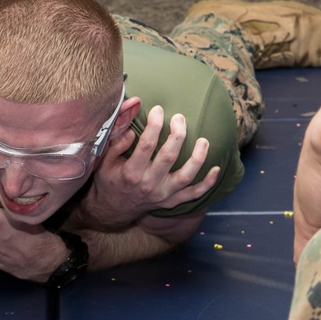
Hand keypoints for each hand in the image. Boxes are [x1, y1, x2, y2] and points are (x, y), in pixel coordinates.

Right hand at [76, 105, 218, 230]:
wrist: (112, 210)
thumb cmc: (108, 179)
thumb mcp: (104, 158)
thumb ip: (116, 138)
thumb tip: (132, 119)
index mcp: (131, 172)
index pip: (146, 145)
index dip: (154, 124)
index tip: (159, 109)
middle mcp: (148, 185)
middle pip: (169, 157)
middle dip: (177, 134)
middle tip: (180, 118)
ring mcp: (162, 195)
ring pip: (186, 177)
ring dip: (198, 158)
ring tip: (204, 140)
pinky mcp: (170, 202)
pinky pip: (193, 195)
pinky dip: (207, 183)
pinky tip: (216, 169)